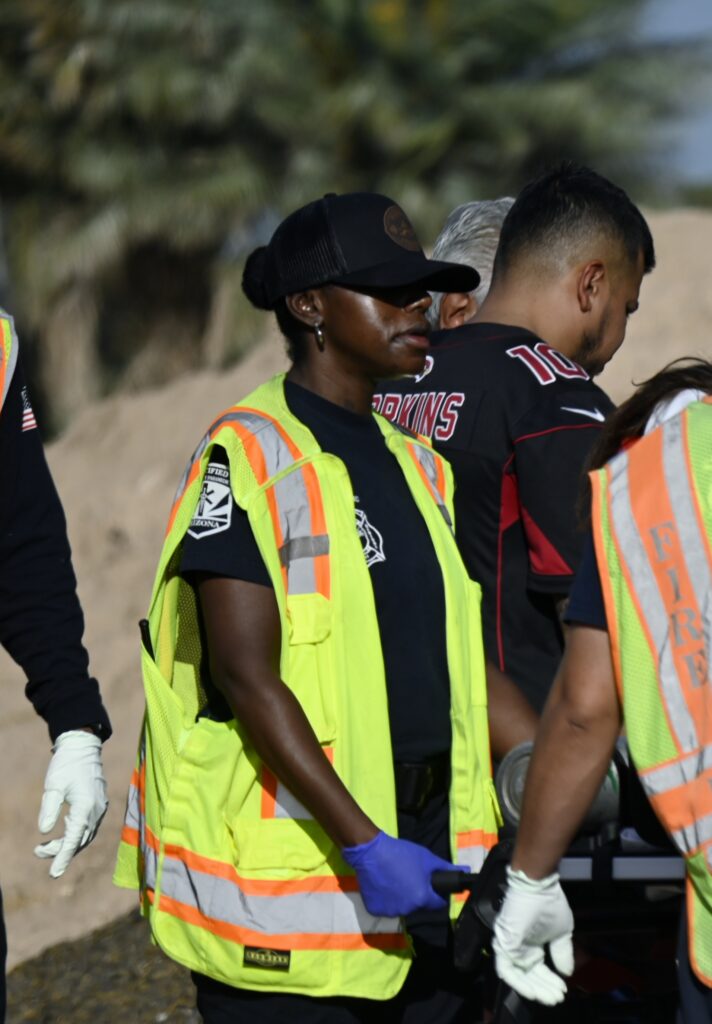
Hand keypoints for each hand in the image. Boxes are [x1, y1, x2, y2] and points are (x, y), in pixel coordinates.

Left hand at [34, 729, 108, 877]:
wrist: (84, 748)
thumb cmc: (66, 765)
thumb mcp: (53, 785)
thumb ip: (49, 808)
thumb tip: (44, 831)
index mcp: (86, 806)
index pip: (73, 838)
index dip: (62, 857)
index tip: (53, 874)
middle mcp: (96, 810)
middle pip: (79, 840)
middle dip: (60, 851)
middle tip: (37, 851)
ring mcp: (100, 808)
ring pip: (85, 836)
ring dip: (67, 844)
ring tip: (44, 847)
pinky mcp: (99, 806)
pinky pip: (88, 827)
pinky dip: (75, 835)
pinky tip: (63, 832)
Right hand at [342, 831, 460, 917]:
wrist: (371, 851)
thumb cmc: (401, 853)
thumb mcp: (426, 858)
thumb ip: (446, 868)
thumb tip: (465, 870)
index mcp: (422, 898)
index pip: (438, 904)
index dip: (436, 894)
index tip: (430, 885)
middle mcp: (408, 909)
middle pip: (419, 905)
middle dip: (417, 895)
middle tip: (409, 878)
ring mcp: (390, 912)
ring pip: (402, 908)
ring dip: (401, 898)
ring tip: (395, 880)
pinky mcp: (375, 911)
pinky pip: (386, 908)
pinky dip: (386, 900)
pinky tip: (384, 886)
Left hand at [492, 866, 573, 1005]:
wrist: (537, 886)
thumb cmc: (549, 905)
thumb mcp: (562, 932)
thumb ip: (562, 953)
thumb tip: (566, 973)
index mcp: (532, 944)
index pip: (538, 970)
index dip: (550, 982)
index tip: (563, 991)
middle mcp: (519, 947)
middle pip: (529, 976)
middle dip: (544, 989)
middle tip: (557, 998)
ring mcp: (510, 946)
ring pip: (518, 976)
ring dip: (533, 989)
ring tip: (549, 997)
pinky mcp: (504, 943)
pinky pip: (507, 969)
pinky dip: (519, 983)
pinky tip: (534, 991)